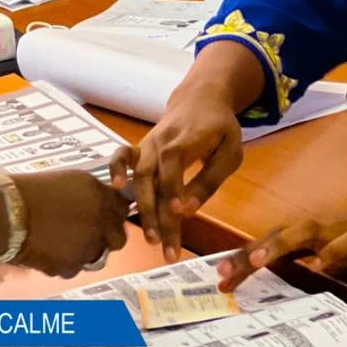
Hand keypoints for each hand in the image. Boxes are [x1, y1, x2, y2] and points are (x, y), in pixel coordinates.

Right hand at [10, 171, 128, 278]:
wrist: (6, 213)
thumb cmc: (31, 191)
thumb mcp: (70, 180)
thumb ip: (94, 193)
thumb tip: (105, 202)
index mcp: (101, 196)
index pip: (123, 209)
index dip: (113, 214)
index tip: (104, 215)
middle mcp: (101, 222)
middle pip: (119, 238)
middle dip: (106, 237)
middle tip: (87, 232)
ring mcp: (88, 246)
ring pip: (96, 255)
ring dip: (85, 250)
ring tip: (60, 238)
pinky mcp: (72, 266)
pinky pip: (75, 267)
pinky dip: (65, 261)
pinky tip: (49, 248)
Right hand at [109, 41, 264, 261]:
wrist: (200, 98)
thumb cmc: (219, 126)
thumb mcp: (230, 150)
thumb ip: (210, 179)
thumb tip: (189, 210)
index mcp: (185, 140)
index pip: (173, 166)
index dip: (174, 189)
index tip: (179, 214)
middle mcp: (161, 142)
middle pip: (153, 179)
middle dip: (157, 215)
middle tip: (166, 248)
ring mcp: (147, 144)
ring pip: (139, 176)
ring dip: (142, 208)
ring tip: (151, 238)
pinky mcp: (141, 147)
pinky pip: (121, 155)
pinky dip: (115, 169)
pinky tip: (117, 188)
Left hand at [214, 196, 346, 291]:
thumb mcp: (336, 254)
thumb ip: (312, 263)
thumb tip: (284, 282)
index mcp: (309, 234)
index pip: (268, 245)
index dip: (241, 261)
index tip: (218, 281)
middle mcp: (319, 228)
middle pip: (275, 238)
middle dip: (247, 256)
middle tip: (222, 275)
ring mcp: (341, 231)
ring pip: (303, 232)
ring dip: (278, 246)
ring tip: (256, 262)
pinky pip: (346, 245)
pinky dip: (332, 254)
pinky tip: (319, 268)